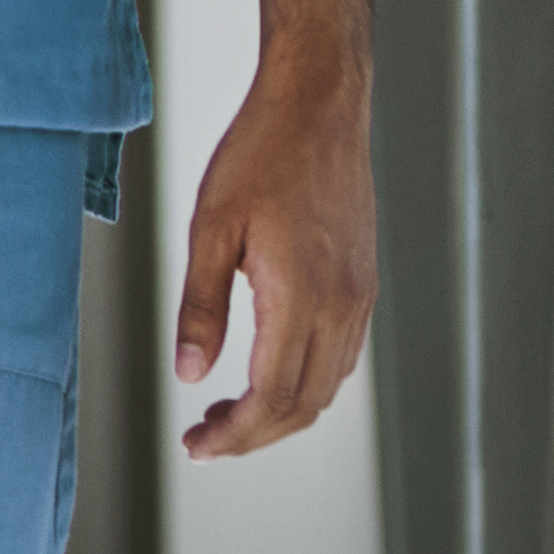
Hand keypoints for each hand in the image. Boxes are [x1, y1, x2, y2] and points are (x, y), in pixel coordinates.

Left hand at [176, 6, 377, 455]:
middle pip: (304, 405)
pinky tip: (266, 372)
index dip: (235, 436)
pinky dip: (304, 381)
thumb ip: (200, 305)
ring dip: (280, 412)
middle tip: (202, 440)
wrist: (319, 105)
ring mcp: (360, 296)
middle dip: (253, 435)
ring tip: (225, 414)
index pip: (273, 399)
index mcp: (303, 298)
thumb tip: (189, 374)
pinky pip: (341, 356)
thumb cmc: (260, 154)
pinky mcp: (364, 283)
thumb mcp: (210, 227)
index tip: (196, 448)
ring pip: (327, 386)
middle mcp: (343, 306)